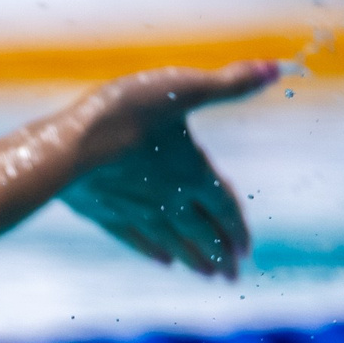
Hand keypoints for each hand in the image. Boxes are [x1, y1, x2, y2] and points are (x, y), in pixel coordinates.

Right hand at [57, 61, 276, 278]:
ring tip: (207, 275)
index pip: (224, 205)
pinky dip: (152, 250)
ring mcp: (136, 211)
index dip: (238, 227)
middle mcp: (169, 199)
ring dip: (193, 259)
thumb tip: (275, 67)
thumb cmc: (126, 114)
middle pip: (202, 232)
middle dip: (220, 253)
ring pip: (173, 242)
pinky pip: (135, 238)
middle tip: (232, 275)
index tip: (246, 251)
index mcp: (192, 172)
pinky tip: (161, 259)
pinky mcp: (104, 213)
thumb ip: (229, 84)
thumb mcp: (182, 88)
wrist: (67, 148)